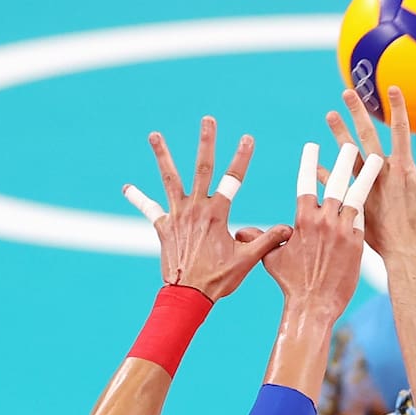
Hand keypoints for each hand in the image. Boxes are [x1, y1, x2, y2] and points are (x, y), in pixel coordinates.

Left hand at [123, 116, 290, 301]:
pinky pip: (150, 209)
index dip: (242, 157)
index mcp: (217, 214)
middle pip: (201, 168)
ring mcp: (177, 216)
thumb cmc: (219, 279)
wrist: (188, 295)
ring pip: (170, 179)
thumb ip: (267, 240)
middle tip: (207, 119)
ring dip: (163, 156)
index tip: (248, 137)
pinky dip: (139, 198)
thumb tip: (289, 227)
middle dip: (206, 142)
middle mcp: (195, 209)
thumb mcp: (248, 260)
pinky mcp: (163, 228)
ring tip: (154, 135)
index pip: (233, 179)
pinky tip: (126, 187)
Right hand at [261, 142, 381, 318]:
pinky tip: (381, 196)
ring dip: (367, 175)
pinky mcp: (358, 244)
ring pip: (357, 196)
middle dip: (343, 161)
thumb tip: (242, 230)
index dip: (310, 163)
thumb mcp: (271, 259)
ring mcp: (343, 231)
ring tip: (377, 158)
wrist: (313, 306)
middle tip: (351, 144)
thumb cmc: (290, 284)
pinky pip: (364, 221)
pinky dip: (369, 208)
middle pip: (336, 182)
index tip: (312, 147)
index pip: (306, 182)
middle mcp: (324, 221)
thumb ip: (263, 239)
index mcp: (303, 219)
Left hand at [323, 87, 415, 261]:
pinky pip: (336, 186)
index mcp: (404, 168)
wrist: (409, 253)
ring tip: (329, 116)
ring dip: (339, 135)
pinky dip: (326, 174)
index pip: (402, 129)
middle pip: (367, 135)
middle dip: (358, 111)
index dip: (398, 107)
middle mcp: (382, 174)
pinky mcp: (356, 203)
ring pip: (349, 155)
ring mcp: (366, 188)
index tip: (392, 87)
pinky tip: (315, 162)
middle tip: (347, 91)